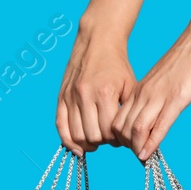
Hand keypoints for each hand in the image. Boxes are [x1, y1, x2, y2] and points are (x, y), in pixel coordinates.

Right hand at [56, 20, 136, 154]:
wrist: (97, 41)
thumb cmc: (117, 66)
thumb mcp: (130, 87)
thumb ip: (128, 113)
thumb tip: (129, 139)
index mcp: (104, 93)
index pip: (109, 132)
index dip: (117, 141)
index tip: (121, 138)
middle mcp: (85, 95)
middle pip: (93, 136)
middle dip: (103, 142)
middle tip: (110, 138)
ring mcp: (71, 96)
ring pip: (77, 135)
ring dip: (88, 143)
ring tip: (97, 141)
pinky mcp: (61, 96)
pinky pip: (60, 125)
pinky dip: (68, 141)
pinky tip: (78, 148)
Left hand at [109, 25, 190, 160]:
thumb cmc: (188, 57)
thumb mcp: (166, 80)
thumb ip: (158, 96)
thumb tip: (155, 114)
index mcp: (140, 88)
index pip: (119, 118)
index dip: (119, 137)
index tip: (129, 148)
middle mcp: (144, 92)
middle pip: (121, 126)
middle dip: (125, 146)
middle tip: (136, 156)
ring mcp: (159, 96)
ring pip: (135, 128)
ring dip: (136, 147)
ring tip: (141, 158)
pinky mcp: (176, 98)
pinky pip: (158, 125)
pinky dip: (151, 143)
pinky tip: (148, 155)